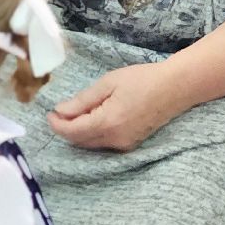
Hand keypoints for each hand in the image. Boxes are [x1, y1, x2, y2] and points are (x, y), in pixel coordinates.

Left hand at [48, 62, 190, 151]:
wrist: (175, 88)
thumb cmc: (142, 79)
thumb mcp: (109, 83)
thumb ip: (83, 100)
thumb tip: (60, 110)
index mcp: (107, 122)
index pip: (72, 131)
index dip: (57, 124)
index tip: (49, 113)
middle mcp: (114, 140)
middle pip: (80, 142)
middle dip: (66, 129)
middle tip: (59, 112)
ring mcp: (124, 145)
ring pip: (91, 145)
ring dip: (79, 132)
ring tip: (75, 113)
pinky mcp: (130, 144)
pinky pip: (104, 144)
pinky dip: (93, 134)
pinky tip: (93, 119)